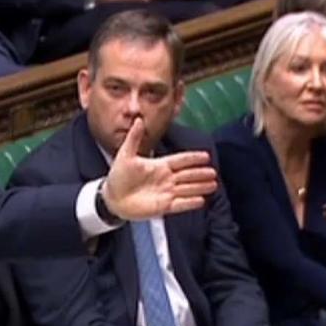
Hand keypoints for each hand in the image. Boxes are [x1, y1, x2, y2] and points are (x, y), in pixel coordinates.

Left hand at [102, 118, 216, 219]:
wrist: (111, 198)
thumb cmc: (118, 177)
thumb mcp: (125, 155)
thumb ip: (134, 138)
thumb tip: (138, 120)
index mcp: (159, 165)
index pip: (180, 160)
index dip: (192, 158)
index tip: (206, 156)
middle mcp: (165, 178)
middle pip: (187, 175)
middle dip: (200, 173)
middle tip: (213, 172)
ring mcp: (165, 192)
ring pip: (187, 188)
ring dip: (200, 187)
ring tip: (213, 184)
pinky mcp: (162, 206)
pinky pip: (179, 204)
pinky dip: (190, 203)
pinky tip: (201, 200)